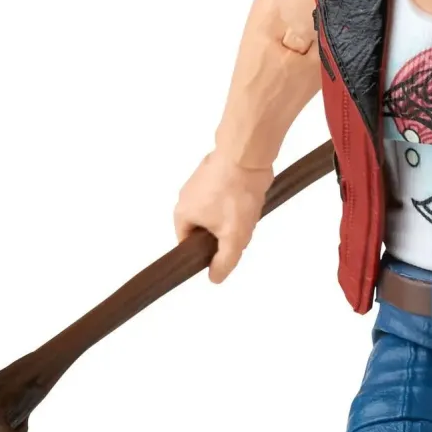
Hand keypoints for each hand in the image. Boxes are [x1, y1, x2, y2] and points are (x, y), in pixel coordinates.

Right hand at [173, 153, 273, 282]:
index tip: (223, 250)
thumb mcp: (232, 237)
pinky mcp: (215, 172)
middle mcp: (185, 197)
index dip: (206, 252)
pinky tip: (249, 197)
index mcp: (181, 214)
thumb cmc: (235, 193)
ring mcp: (200, 182)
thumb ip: (224, 261)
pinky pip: (224, 194)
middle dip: (223, 233)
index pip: (187, 244)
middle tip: (239, 229)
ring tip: (246, 210)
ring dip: (232, 216)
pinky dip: (236, 199)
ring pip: (216, 211)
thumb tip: (214, 278)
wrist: (247, 153)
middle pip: (204, 228)